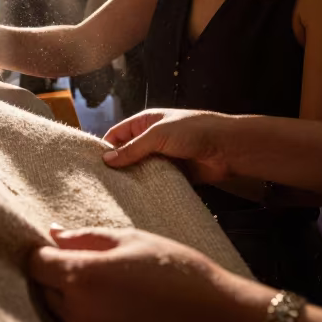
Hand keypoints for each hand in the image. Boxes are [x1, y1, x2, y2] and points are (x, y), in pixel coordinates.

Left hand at [28, 226, 265, 321]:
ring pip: (61, 314)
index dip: (44, 251)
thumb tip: (52, 234)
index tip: (60, 247)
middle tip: (95, 266)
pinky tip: (121, 312)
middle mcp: (77, 314)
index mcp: (82, 277)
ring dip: (74, 300)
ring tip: (113, 290)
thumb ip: (86, 237)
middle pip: (44, 289)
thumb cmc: (180, 273)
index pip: (36, 263)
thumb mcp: (134, 240)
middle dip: (60, 275)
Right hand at [102, 109, 235, 184]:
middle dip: (117, 167)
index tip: (93, 165)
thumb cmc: (195, 131)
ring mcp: (163, 157)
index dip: (105, 147)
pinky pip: (156, 182)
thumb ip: (133, 148)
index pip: (117, 134)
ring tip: (117, 195)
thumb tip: (107, 160)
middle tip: (102, 184)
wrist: (228, 148)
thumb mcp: (158, 135)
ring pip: (141, 170)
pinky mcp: (174, 174)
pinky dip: (148, 189)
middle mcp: (152, 139)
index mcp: (146, 122)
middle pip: (127, 154)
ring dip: (133, 180)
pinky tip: (138, 199)